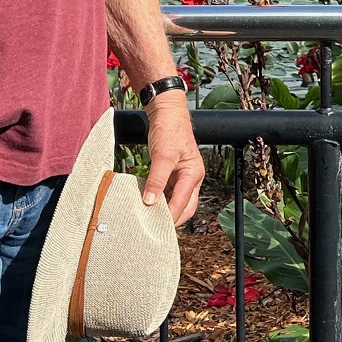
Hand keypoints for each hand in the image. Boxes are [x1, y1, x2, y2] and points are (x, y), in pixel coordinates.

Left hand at [141, 91, 204, 225]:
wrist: (167, 113)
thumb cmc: (170, 130)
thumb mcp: (162, 155)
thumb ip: (157, 179)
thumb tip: (150, 201)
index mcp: (193, 174)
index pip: (183, 203)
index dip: (170, 216)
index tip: (156, 227)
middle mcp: (191, 178)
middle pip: (185, 207)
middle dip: (172, 219)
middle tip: (155, 228)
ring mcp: (182, 177)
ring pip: (176, 201)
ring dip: (165, 210)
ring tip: (149, 218)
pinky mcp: (173, 174)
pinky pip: (168, 193)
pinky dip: (160, 200)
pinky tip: (148, 204)